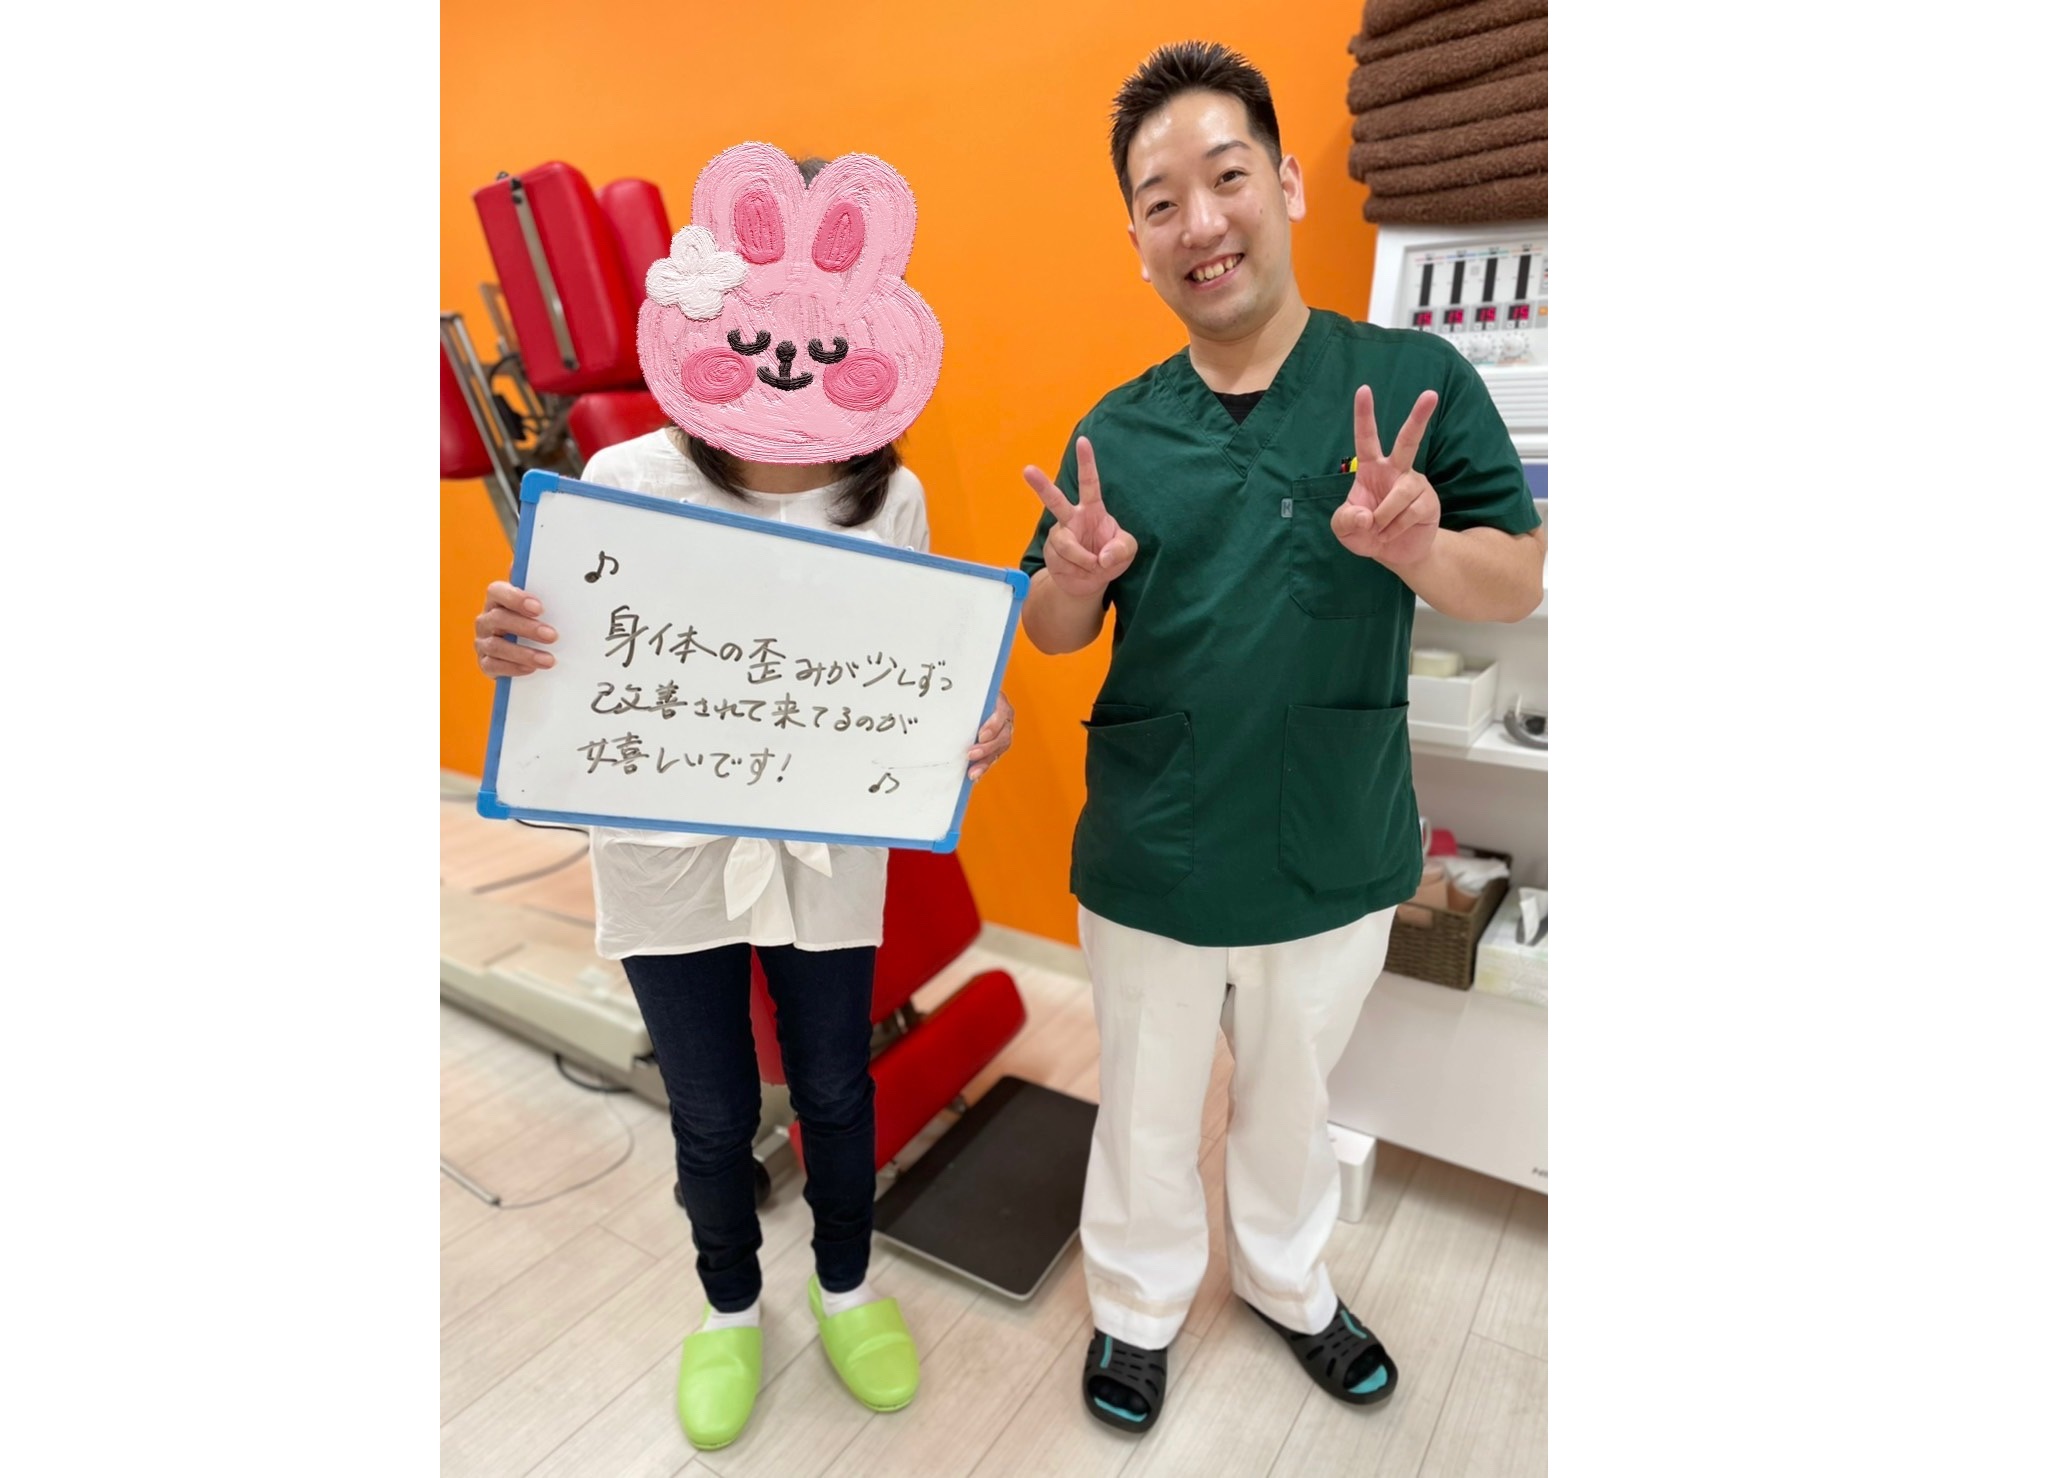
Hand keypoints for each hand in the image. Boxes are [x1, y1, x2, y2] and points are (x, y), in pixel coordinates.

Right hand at [474, 580, 557, 676]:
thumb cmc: (534, 621)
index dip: (515, 598)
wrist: (527, 651)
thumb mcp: (538, 605)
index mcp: (497, 600)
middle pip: (499, 619)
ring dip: (524, 653)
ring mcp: (483, 641)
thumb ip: (538, 586)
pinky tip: (531, 669)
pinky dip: (513, 668)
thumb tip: (530, 562)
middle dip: (527, 628)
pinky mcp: (485, 662)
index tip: (539, 608)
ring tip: (548, 660)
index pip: (497, 591)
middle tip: (552, 636)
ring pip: (496, 646)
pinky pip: (493, 666)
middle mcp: (486, 619)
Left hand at [966, 691, 1014, 780]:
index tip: (981, 735)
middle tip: (971, 754)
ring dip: (985, 762)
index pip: (1001, 714)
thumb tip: (946, 701)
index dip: (993, 726)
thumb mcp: (969, 694)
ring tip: (972, 773)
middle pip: (1002, 737)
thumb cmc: (969, 695)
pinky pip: (992, 758)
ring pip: (998, 751)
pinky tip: (974, 776)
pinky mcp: (996, 746)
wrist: (975, 700)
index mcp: (1000, 703)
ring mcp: (1002, 734)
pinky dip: (982, 767)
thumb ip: (963, 699)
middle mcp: (1005, 720)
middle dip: (987, 748)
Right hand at [1022, 437, 1137, 598]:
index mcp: (1092, 509)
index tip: (1083, 441)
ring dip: (1085, 561)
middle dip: (1040, 485)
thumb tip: (1101, 557)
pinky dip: (1078, 572)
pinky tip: (1081, 572)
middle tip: (1027, 470)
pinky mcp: (1051, 553)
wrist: (1089, 582)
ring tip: (1093, 567)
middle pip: (1054, 500)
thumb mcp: (1127, 551)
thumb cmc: (1110, 558)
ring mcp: (1059, 535)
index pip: (1089, 482)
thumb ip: (1121, 549)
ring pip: (1067, 545)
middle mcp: (1072, 518)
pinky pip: (1064, 563)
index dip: (1086, 462)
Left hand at [1331, 385, 1441, 569]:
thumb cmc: (1367, 532)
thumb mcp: (1344, 529)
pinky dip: (1394, 528)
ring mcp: (1415, 484)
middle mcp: (1396, 470)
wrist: (1394, 553)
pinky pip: (1409, 512)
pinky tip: (1391, 534)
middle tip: (1430, 394)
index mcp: (1372, 468)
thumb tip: (1367, 515)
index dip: (1364, 415)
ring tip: (1379, 530)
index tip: (1363, 389)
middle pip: (1409, 440)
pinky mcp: (1428, 502)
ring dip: (1384, 517)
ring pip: (1400, 493)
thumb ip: (1345, 521)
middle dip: (1419, 417)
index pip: (1366, 438)